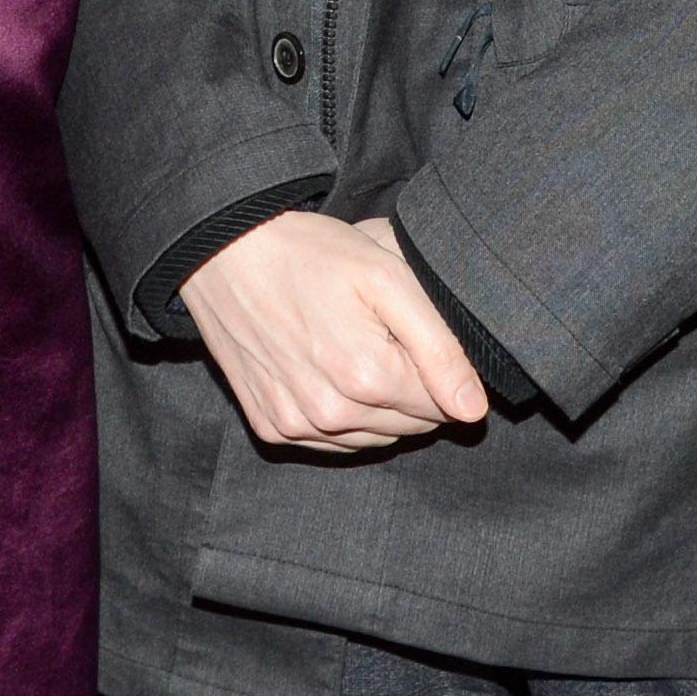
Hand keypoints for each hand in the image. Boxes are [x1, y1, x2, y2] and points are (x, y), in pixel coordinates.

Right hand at [180, 210, 489, 455]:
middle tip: (384, 335)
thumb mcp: (386, 277)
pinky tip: (330, 373)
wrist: (224, 252)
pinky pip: (330, 443)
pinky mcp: (271, 427)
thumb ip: (440, 346)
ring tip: (356, 349)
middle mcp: (331, 415)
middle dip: (412, 388)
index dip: (441, 369)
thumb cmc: (310, 255)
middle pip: (410, 426)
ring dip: (379, 406)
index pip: (444, 407)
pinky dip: (342, 417)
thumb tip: (472, 410)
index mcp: (367, 378)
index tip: (415, 333)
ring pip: (374, 438)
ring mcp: (296, 426)